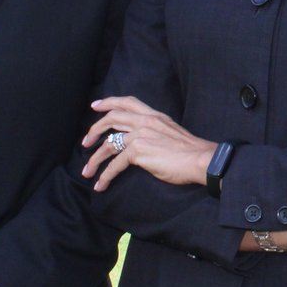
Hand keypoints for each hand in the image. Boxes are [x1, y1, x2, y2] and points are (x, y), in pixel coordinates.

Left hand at [81, 95, 215, 189]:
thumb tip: (142, 142)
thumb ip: (155, 131)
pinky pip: (115, 164)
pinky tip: (101, 184)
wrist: (200, 159)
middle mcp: (145, 121)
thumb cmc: (190, 151)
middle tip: (85, 142)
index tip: (95, 106)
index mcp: (154, 115)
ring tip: (87, 171)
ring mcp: (140, 135)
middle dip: (94, 129)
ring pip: (108, 144)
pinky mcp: (138, 151)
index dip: (108, 102)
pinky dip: (105, 175)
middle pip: (112, 118)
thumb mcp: (171, 132)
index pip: (127, 102)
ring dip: (94, 159)